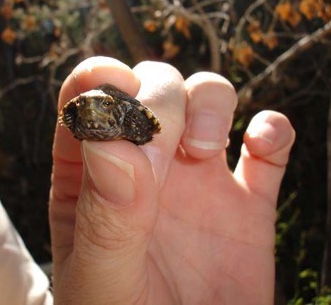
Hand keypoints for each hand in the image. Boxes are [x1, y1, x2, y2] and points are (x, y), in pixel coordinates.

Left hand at [50, 57, 294, 303]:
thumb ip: (105, 216)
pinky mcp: (245, 201)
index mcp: (93, 175)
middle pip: (152, 88)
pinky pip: (267, 146)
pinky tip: (262, 143)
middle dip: (160, 102)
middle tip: (163, 153)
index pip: (88, 100)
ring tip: (205, 147)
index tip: (118, 94)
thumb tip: (113, 142)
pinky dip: (273, 130)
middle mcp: (144, 165)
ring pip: (204, 98)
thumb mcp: (101, 279)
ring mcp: (196, 178)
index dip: (100, 81)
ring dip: (210, 101)